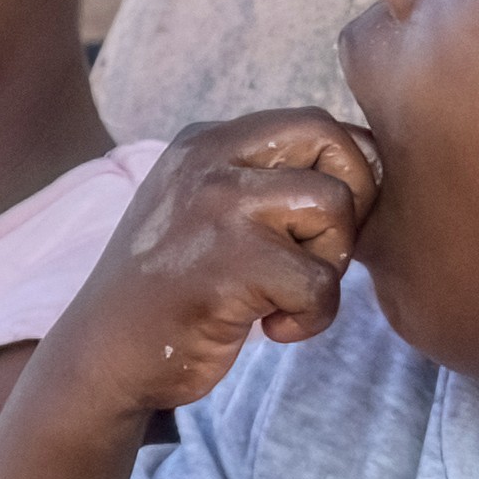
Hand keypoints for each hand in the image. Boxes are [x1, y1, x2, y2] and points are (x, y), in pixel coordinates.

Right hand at [33, 111, 375, 442]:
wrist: (106, 355)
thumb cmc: (177, 289)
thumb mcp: (212, 209)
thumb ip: (271, 180)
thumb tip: (372, 164)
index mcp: (209, 140)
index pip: (319, 124)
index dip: (349, 177)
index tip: (321, 230)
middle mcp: (211, 158)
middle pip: (337, 146)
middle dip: (351, 209)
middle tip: (317, 258)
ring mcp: (218, 205)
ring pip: (336, 209)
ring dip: (329, 265)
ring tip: (287, 293)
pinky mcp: (230, 262)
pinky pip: (321, 283)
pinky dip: (311, 318)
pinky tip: (271, 328)